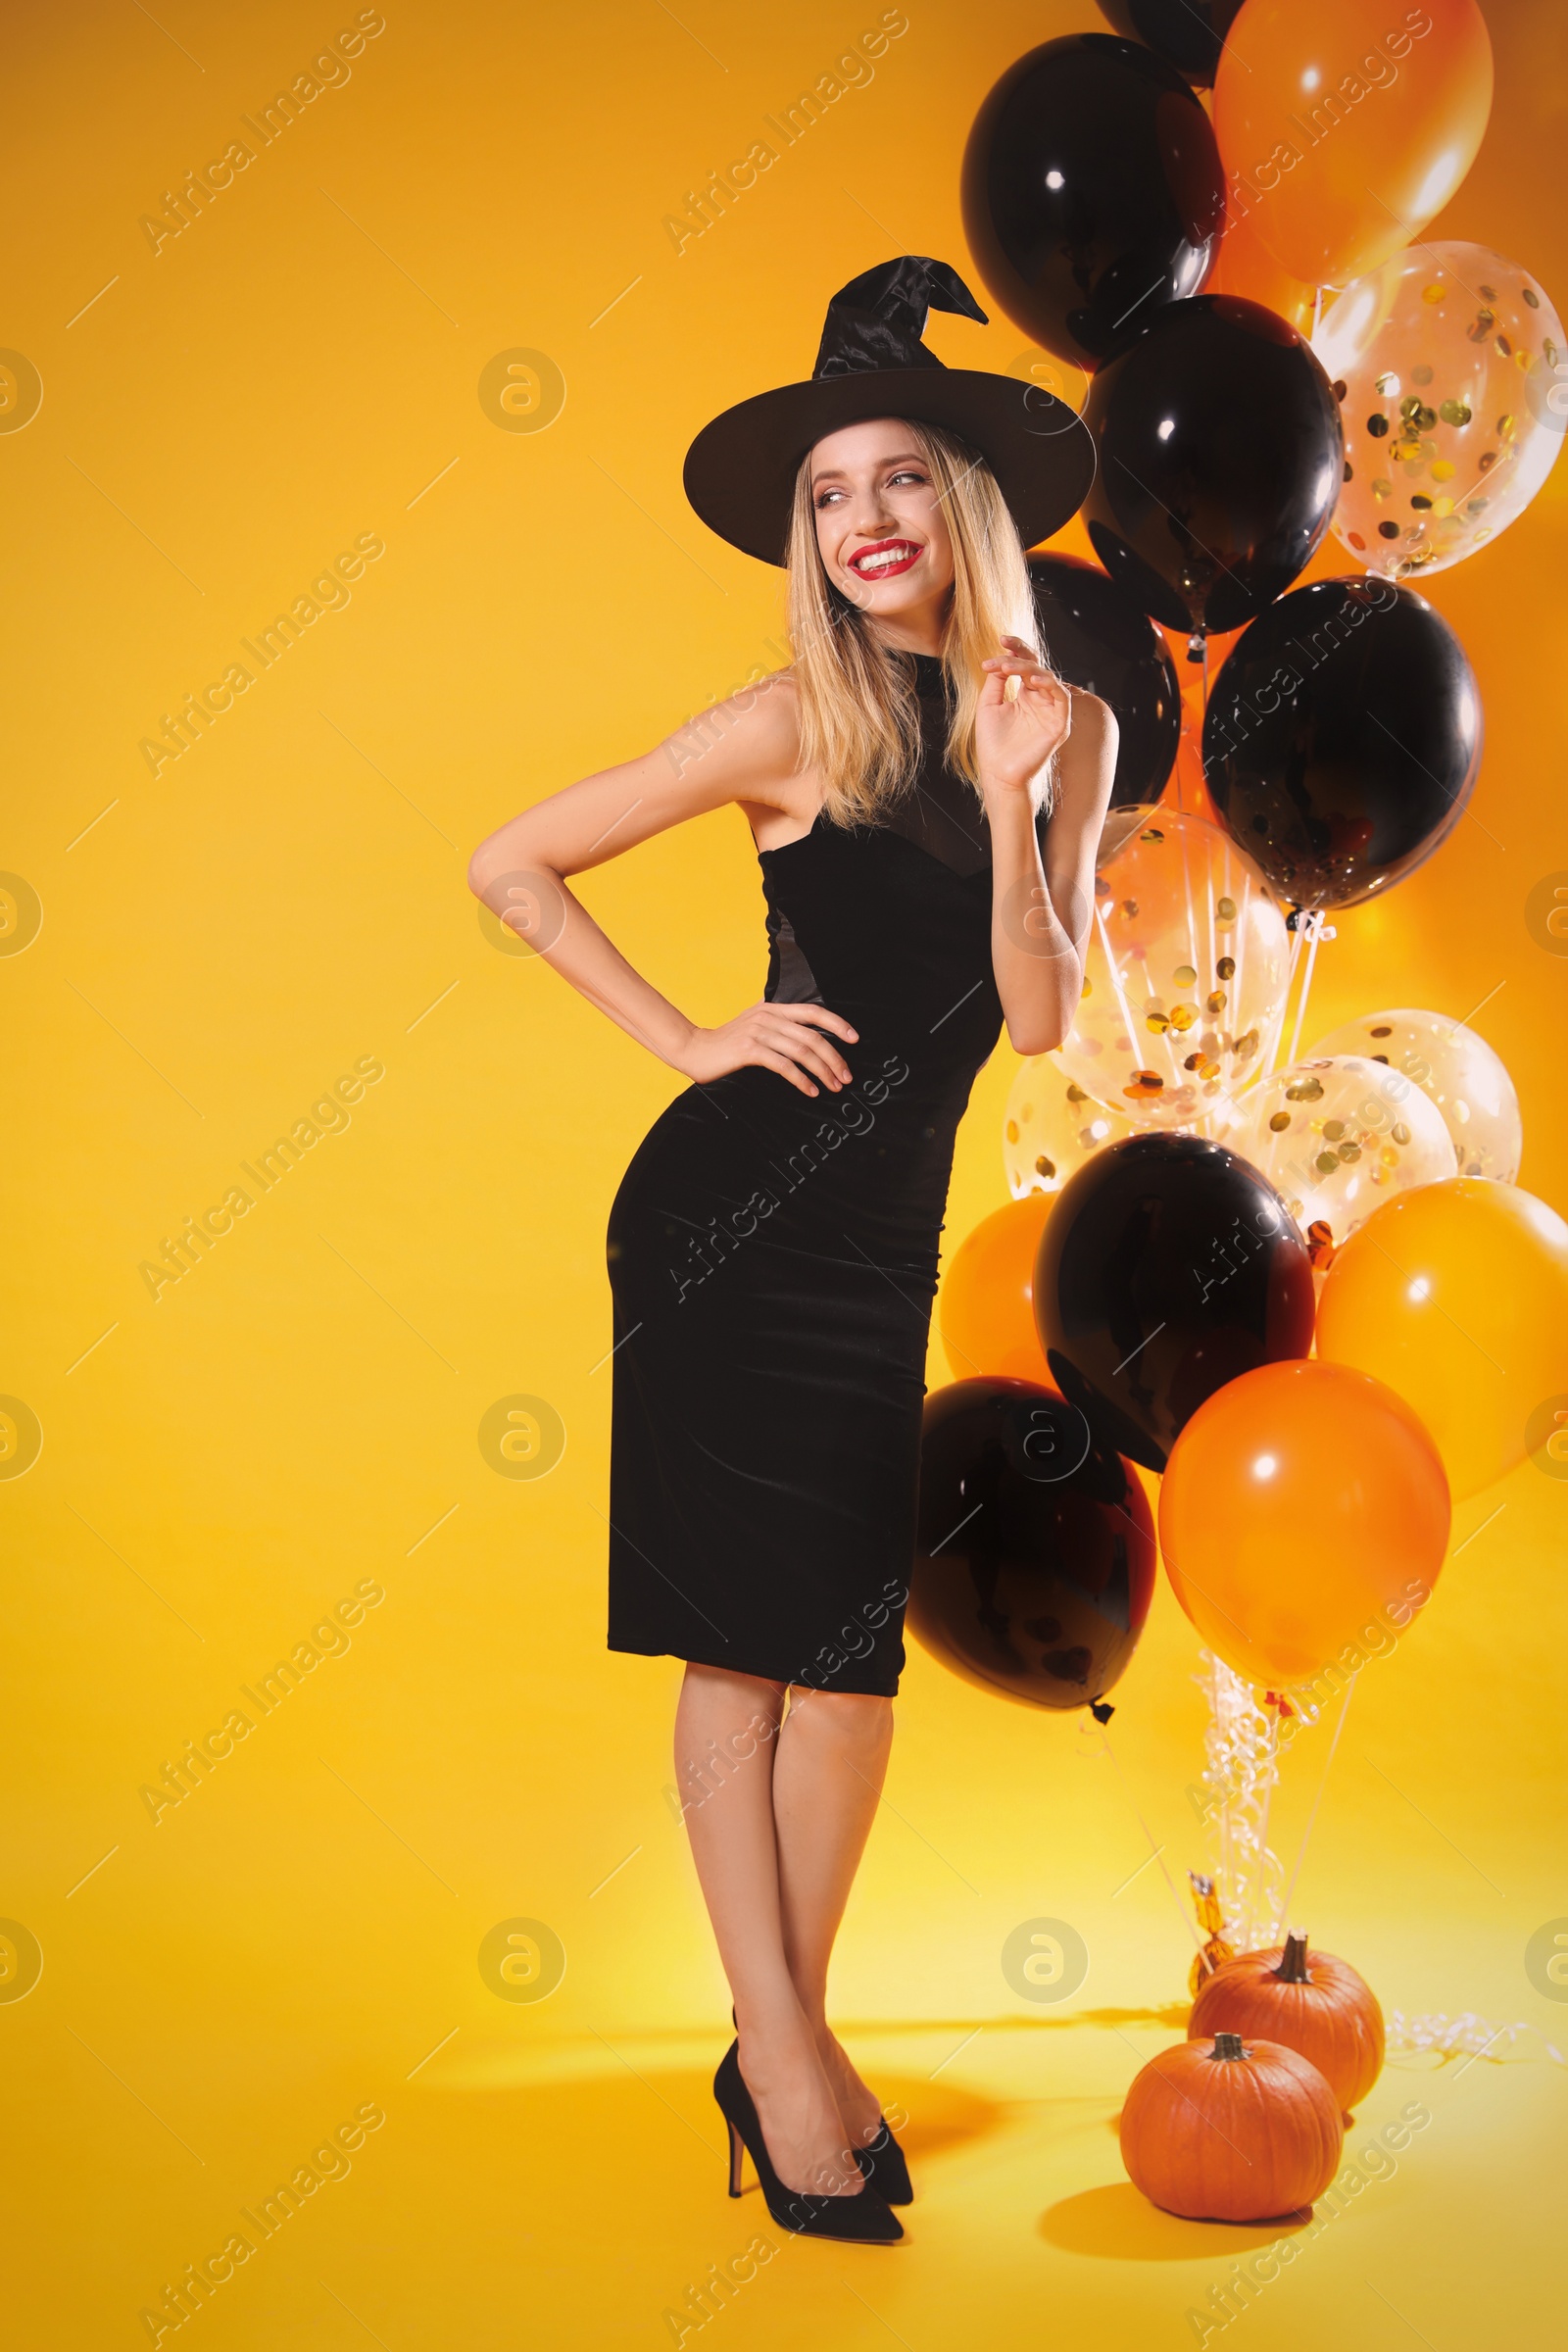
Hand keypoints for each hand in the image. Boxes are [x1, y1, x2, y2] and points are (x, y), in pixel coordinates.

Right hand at [673, 1000, 858, 1097]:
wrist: (693, 1049)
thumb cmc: (727, 1043)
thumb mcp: (755, 1026)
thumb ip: (777, 1026)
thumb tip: (808, 1038)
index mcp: (773, 1008)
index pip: (813, 1011)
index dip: (837, 1024)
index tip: (854, 1039)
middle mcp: (768, 1016)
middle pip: (812, 1036)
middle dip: (834, 1058)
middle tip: (846, 1076)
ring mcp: (759, 1032)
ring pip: (802, 1051)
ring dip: (822, 1071)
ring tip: (833, 1086)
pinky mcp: (749, 1050)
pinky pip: (784, 1066)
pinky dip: (801, 1080)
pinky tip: (810, 1091)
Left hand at [975, 635, 1072, 796]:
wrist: (998, 773)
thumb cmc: (993, 743)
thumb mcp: (989, 704)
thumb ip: (997, 680)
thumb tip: (1002, 656)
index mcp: (1026, 695)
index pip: (1026, 663)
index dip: (1016, 648)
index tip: (1001, 638)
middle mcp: (1041, 700)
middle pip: (1037, 666)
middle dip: (1021, 653)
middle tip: (1002, 646)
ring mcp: (1051, 711)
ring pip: (1047, 677)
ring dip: (1029, 667)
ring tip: (1008, 666)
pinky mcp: (1060, 724)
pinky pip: (1061, 697)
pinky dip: (1048, 684)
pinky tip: (1031, 679)